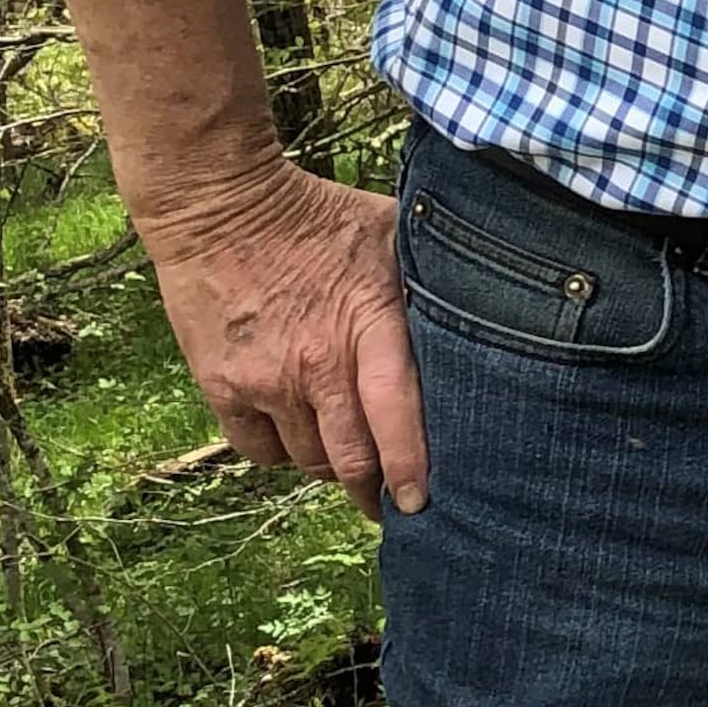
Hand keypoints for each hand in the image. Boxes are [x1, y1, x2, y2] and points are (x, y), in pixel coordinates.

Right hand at [134, 154, 429, 511]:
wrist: (218, 203)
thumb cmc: (317, 214)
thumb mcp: (393, 233)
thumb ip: (431, 282)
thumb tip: (490, 308)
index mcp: (369, 325)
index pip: (397, 417)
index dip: (412, 470)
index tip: (424, 503)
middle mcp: (316, 364)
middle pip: (352, 461)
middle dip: (376, 492)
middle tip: (392, 501)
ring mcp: (265, 380)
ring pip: (308, 461)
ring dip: (331, 465)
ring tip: (346, 451)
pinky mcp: (221, 386)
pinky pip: (259, 451)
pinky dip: (281, 451)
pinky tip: (296, 428)